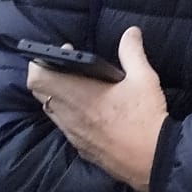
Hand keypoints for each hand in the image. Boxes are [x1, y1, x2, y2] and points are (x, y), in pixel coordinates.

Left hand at [28, 27, 166, 191]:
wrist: (152, 159)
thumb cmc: (145, 118)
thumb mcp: (143, 78)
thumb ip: (132, 52)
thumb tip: (130, 32)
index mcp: (78, 96)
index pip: (38, 78)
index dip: (41, 60)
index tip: (62, 51)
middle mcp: (69, 117)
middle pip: (40, 93)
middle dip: (49, 74)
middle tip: (71, 64)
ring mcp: (73, 135)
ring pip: (51, 110)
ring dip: (58, 94)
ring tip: (81, 84)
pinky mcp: (80, 148)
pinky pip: (64, 126)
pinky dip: (69, 113)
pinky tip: (90, 109)